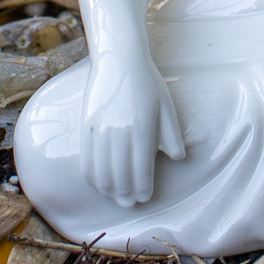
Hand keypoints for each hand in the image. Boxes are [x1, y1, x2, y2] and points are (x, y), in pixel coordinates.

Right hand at [80, 52, 184, 206]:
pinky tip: (99, 182)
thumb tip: (177, 158)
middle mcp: (119, 132)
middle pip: (120, 176)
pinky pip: (86, 160)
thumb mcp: (166, 106)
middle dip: (126, 194)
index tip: (145, 197)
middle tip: (130, 203)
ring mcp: (100, 130)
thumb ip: (172, 135)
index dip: (142, 188)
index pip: (141, 170)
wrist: (119, 59)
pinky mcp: (86, 126)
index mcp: (142, 129)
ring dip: (108, 189)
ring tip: (115, 196)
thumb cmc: (147, 83)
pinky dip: (92, 176)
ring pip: (101, 172)